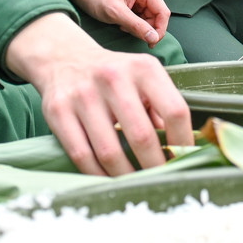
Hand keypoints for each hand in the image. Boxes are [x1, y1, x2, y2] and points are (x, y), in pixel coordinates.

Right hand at [5, 13, 192, 175]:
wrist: (65, 58)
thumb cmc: (114, 76)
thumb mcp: (143, 79)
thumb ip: (161, 109)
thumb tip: (180, 150)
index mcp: (143, 69)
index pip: (175, 111)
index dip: (183, 142)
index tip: (184, 159)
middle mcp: (113, 78)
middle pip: (142, 136)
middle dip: (155, 167)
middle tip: (161, 180)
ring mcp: (83, 95)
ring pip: (110, 152)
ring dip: (127, 176)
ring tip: (137, 184)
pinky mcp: (58, 111)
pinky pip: (82, 155)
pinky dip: (99, 174)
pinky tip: (110, 178)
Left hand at [72, 0, 169, 45]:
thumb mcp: (116, 14)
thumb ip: (137, 26)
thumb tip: (153, 38)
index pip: (163, 12)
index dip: (160, 29)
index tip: (151, 42)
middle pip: (157, 17)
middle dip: (146, 29)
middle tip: (129, 32)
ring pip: (151, 19)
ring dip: (139, 28)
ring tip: (123, 26)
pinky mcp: (138, 2)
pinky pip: (143, 18)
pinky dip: (135, 25)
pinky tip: (123, 23)